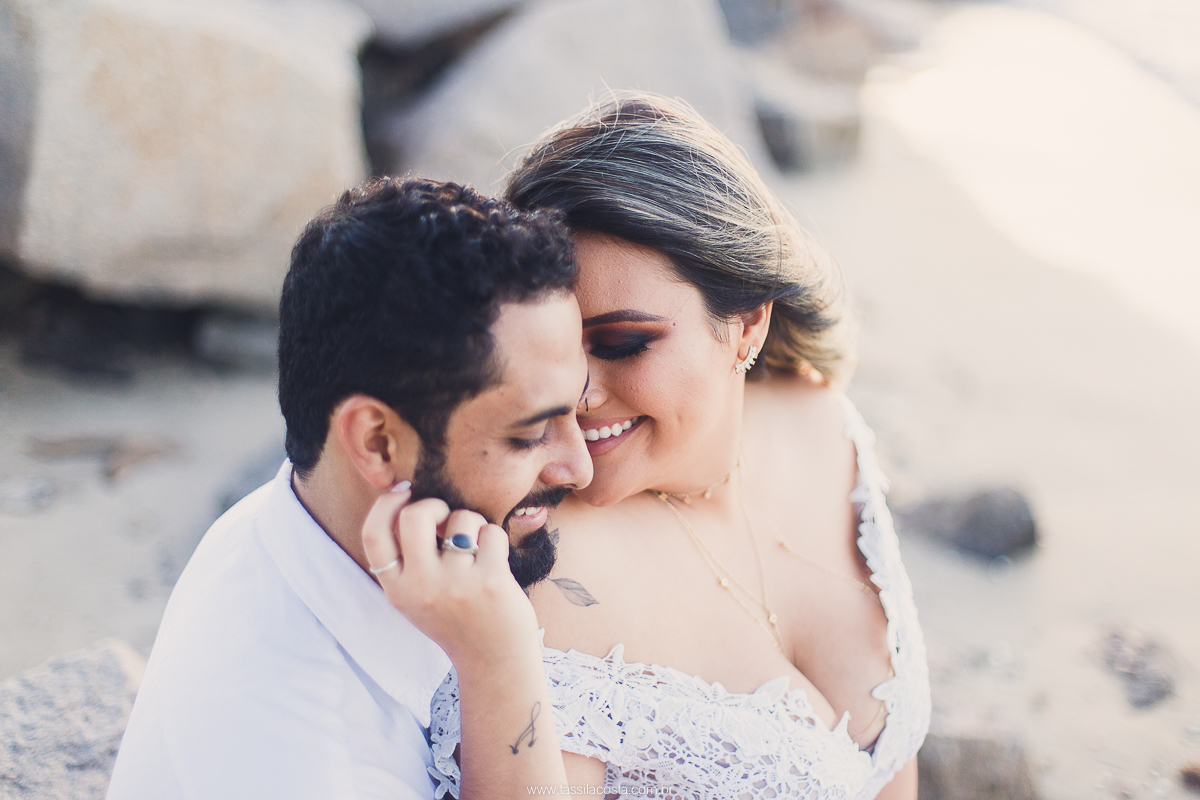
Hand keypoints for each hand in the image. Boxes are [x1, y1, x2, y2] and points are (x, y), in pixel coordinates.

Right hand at [361, 488, 540, 665]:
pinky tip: (494, 560)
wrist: (493, 661)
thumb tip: (407, 502)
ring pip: (461, 519)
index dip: (385, 504)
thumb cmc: (456, 620)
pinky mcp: (490, 580)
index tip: (403, 492)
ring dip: (472, 524)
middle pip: (415, 515)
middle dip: (434, 505)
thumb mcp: (415, 598)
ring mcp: (455, 583)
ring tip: (476, 549)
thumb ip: (406, 561)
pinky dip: (495, 538)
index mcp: (397, 590)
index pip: (373, 534)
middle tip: (446, 517)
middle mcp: (421, 586)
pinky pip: (491, 532)